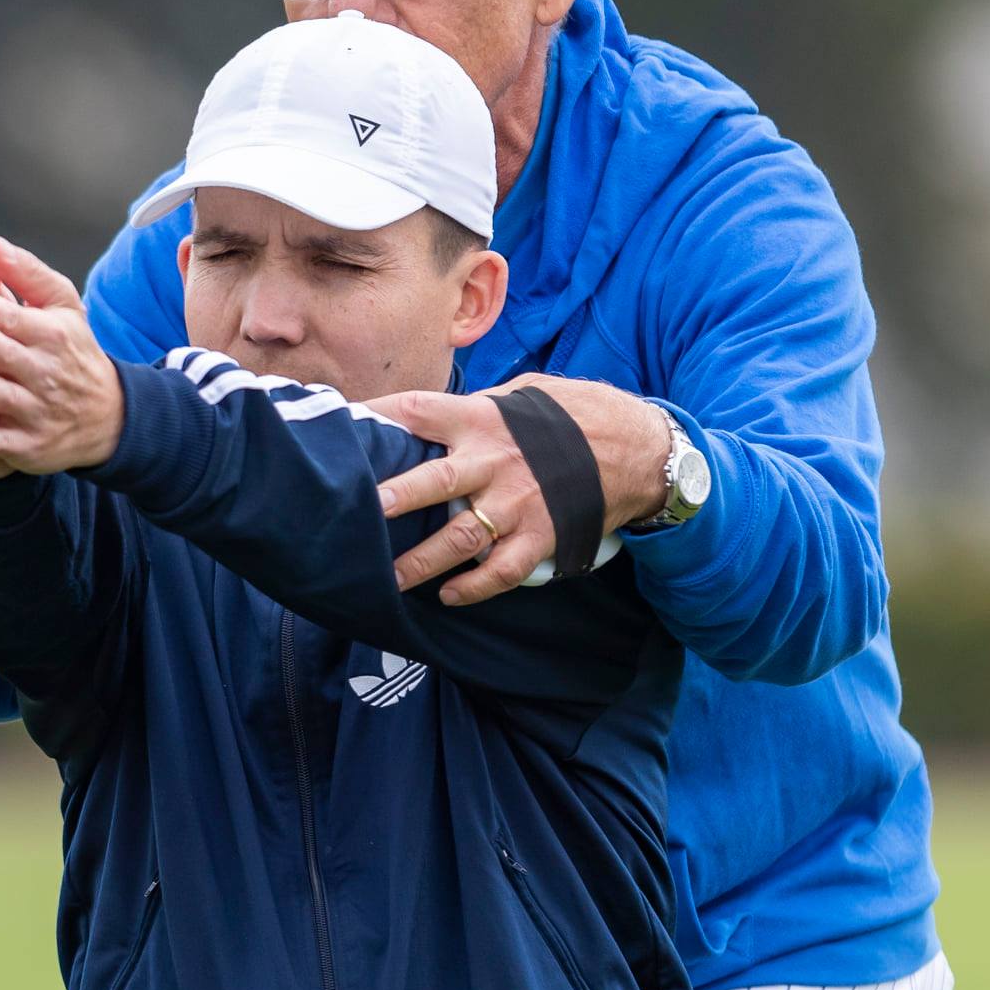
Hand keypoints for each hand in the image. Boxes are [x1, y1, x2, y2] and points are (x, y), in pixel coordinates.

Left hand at [0, 237, 124, 474]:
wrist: (106, 415)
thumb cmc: (71, 351)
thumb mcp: (61, 308)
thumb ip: (26, 274)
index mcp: (53, 335)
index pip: (16, 320)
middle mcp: (46, 374)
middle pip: (6, 356)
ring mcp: (37, 412)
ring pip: (1, 398)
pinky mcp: (29, 445)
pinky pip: (1, 444)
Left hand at [366, 375, 670, 602]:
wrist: (644, 448)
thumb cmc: (580, 413)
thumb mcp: (529, 393)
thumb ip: (482, 406)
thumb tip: (440, 414)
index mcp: (484, 419)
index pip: (421, 410)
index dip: (380, 413)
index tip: (344, 422)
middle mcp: (496, 462)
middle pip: (434, 482)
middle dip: (394, 498)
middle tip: (360, 511)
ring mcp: (519, 504)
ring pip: (461, 538)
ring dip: (422, 561)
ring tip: (390, 578)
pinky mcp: (543, 536)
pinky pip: (502, 571)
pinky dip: (475, 588)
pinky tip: (449, 596)